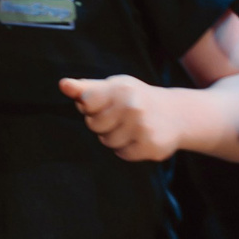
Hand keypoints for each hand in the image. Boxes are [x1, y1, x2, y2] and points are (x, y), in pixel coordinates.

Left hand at [60, 74, 183, 161]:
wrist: (175, 114)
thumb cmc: (134, 98)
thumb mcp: (112, 87)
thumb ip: (85, 88)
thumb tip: (62, 84)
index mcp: (120, 88)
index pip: (85, 102)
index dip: (89, 106)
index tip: (102, 103)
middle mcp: (132, 106)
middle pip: (93, 125)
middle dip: (101, 123)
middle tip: (118, 117)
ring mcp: (143, 127)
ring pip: (107, 141)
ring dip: (114, 138)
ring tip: (130, 127)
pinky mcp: (151, 146)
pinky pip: (123, 154)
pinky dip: (126, 149)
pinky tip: (138, 138)